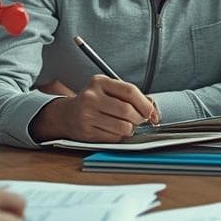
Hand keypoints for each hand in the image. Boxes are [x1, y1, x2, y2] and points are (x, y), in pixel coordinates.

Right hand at [29, 75, 158, 142]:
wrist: (67, 115)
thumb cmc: (94, 102)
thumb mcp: (110, 91)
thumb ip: (132, 96)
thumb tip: (153, 110)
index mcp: (99, 82)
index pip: (129, 91)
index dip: (145, 104)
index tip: (151, 112)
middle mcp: (91, 97)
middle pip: (127, 111)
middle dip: (139, 118)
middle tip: (139, 120)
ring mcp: (87, 115)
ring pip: (123, 127)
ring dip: (130, 129)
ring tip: (125, 125)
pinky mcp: (86, 132)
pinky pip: (114, 138)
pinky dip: (119, 136)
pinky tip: (113, 130)